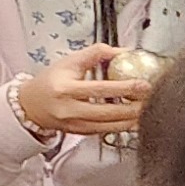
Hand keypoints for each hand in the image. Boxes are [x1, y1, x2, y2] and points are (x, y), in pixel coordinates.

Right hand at [15, 48, 144, 136]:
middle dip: (135, 107)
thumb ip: (96, 54)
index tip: (144, 84)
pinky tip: (137, 118)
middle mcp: (70, 109)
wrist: (31, 105)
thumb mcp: (69, 62)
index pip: (100, 89)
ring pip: (112, 126)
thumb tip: (124, 51)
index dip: (124, 88)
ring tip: (149, 108)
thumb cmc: (51, 81)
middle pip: (109, 112)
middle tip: (153, 99)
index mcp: (65, 89)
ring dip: (134, 118)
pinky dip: (125, 125)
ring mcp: (77, 125)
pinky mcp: (83, 133)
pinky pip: (109, 131)